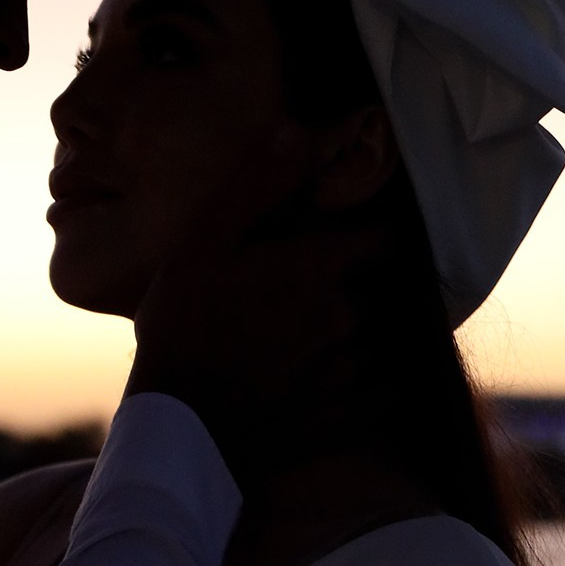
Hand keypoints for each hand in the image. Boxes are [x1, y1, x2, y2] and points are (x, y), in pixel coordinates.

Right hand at [125, 129, 381, 479]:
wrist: (180, 433)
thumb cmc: (181, 330)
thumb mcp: (200, 246)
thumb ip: (253, 187)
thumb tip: (295, 132)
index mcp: (320, 268)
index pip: (384, 237)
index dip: (373, 232)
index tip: (354, 235)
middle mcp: (349, 316)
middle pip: (374, 289)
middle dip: (352, 287)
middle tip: (308, 295)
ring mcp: (352, 370)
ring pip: (376, 339)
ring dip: (356, 335)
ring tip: (310, 342)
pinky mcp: (348, 417)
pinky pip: (381, 391)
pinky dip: (368, 384)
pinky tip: (330, 381)